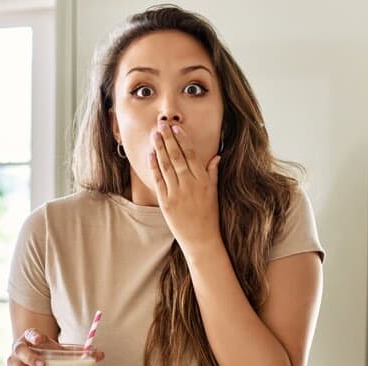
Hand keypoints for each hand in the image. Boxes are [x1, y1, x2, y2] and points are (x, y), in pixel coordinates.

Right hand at [4, 329, 103, 365]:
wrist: (33, 365)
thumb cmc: (50, 356)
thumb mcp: (62, 352)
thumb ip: (79, 352)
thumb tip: (101, 355)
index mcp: (32, 338)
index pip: (30, 333)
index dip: (34, 336)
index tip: (40, 340)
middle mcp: (20, 348)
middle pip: (21, 350)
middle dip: (31, 358)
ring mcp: (13, 361)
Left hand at [149, 121, 222, 251]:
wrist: (201, 239)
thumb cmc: (209, 215)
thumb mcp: (214, 192)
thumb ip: (212, 173)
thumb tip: (216, 156)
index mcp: (203, 180)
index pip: (191, 154)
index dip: (182, 139)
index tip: (176, 127)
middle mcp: (190, 184)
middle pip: (177, 156)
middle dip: (168, 139)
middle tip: (161, 125)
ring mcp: (177, 193)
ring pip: (166, 166)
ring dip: (159, 149)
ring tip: (154, 135)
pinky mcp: (166, 202)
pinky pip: (159, 181)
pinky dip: (154, 167)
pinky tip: (151, 155)